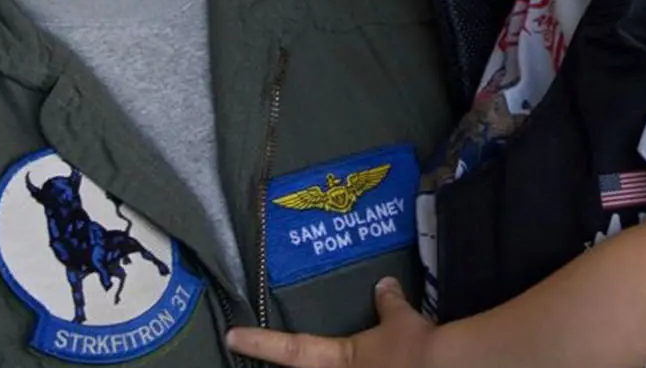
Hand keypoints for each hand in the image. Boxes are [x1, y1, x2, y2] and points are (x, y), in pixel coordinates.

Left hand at [227, 277, 436, 367]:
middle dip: (281, 365)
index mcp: (336, 362)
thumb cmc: (414, 345)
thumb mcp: (401, 319)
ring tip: (318, 359)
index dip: (259, 342)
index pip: (289, 350)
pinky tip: (364, 362)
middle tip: (257, 362)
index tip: (231, 336)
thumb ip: (388, 303)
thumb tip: (384, 284)